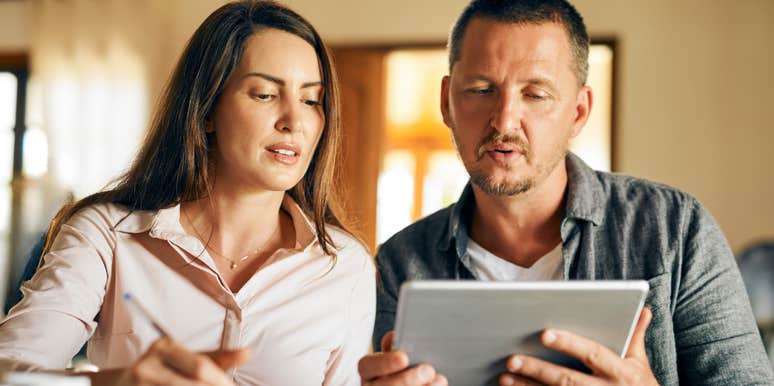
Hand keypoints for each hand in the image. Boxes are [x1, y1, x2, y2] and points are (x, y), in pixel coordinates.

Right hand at [116, 337, 249, 385]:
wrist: (117, 384)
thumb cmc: (160, 369)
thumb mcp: (185, 358)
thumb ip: (217, 358)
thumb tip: (248, 352)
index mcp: (164, 347)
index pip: (201, 367)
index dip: (221, 381)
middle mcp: (147, 365)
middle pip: (193, 384)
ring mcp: (138, 385)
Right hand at [358, 331, 446, 385]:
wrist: (413, 379)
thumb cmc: (406, 367)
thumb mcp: (397, 355)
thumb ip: (396, 347)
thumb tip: (394, 337)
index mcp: (369, 371)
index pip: (367, 365)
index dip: (385, 362)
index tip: (404, 357)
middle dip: (406, 380)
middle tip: (428, 370)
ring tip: (439, 379)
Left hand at [499, 307, 657, 385]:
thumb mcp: (641, 364)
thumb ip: (635, 336)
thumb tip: (643, 308)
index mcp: (621, 372)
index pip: (592, 354)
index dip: (569, 343)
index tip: (544, 334)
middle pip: (567, 380)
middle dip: (538, 369)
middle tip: (511, 359)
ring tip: (504, 377)